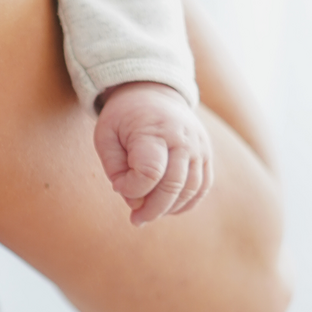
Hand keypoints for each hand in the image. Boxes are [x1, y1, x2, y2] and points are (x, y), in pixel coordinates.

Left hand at [94, 82, 213, 225]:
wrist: (152, 92)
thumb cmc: (123, 117)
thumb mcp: (105, 135)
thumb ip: (114, 169)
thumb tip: (134, 201)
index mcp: (154, 130)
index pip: (150, 172)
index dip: (133, 188)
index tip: (118, 186)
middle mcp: (183, 139)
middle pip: (173, 185)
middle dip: (152, 208)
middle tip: (135, 219)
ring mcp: (199, 148)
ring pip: (191, 190)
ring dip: (168, 209)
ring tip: (147, 213)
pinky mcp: (206, 155)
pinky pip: (202, 188)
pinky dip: (185, 203)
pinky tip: (167, 207)